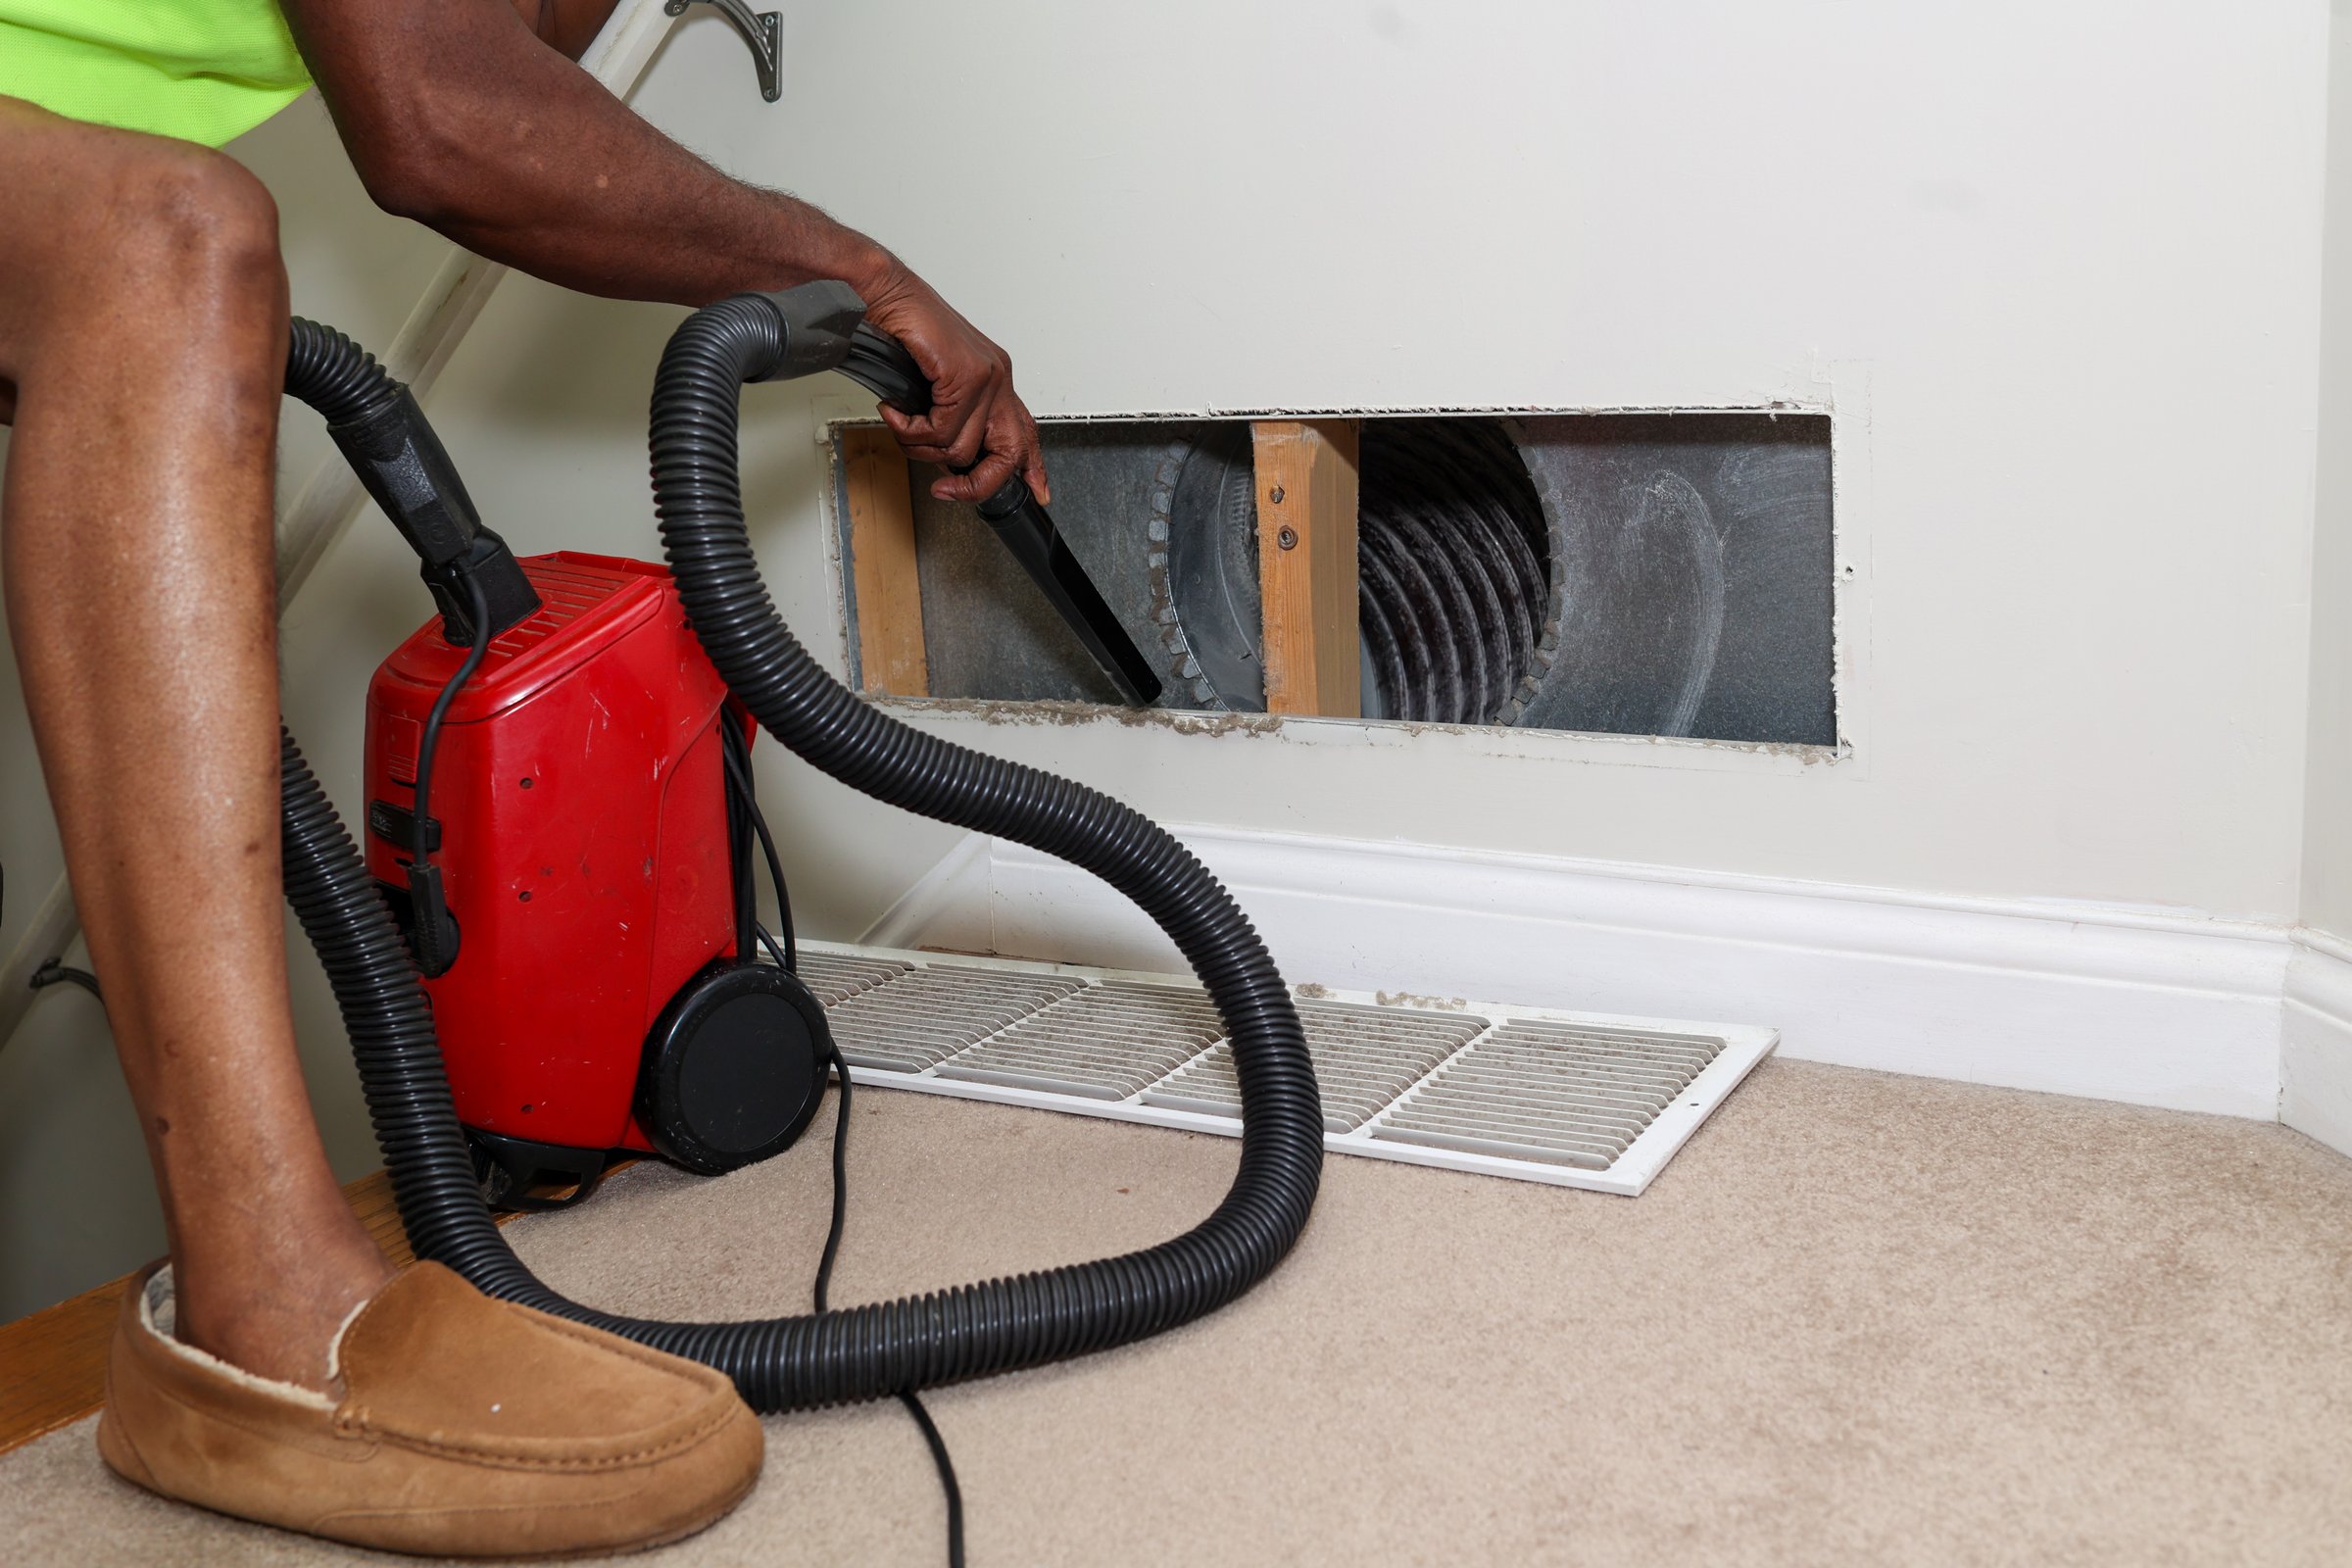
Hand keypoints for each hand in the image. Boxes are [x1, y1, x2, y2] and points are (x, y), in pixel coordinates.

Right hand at [856, 259, 1048, 505]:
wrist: (883, 292)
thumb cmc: (902, 329)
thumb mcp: (933, 383)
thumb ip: (949, 415)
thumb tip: (949, 458)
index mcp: (995, 377)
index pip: (1025, 431)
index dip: (1033, 467)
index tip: (1037, 491)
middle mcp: (997, 377)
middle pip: (1008, 453)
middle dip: (976, 483)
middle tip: (945, 490)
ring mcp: (985, 375)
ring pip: (961, 448)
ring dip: (920, 446)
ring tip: (901, 423)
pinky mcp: (965, 374)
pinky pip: (941, 429)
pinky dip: (910, 430)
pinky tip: (896, 411)